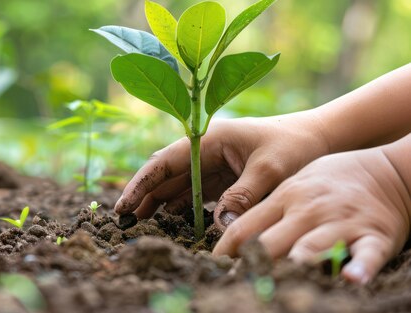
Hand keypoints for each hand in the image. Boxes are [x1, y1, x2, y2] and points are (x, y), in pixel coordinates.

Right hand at [114, 111, 329, 227]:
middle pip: (164, 176)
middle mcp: (204, 151)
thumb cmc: (295, 147)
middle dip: (143, 197)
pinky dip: (178, 208)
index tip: (123, 205)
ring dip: (157, 204)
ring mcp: (211, 165)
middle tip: (123, 222)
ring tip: (139, 225)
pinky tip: (168, 222)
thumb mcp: (272, 169)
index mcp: (209, 139)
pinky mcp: (221, 179)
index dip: (141, 184)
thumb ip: (244, 195)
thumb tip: (220, 224)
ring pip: (175, 186)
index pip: (165, 162)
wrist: (319, 140)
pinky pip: (192, 194)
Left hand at [212, 147, 410, 283]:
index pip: (245, 228)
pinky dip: (360, 267)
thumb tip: (234, 235)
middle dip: (250, 266)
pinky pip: (366, 254)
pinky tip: (351, 278)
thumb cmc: (332, 180)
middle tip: (235, 285)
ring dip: (294, 265)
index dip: (225, 251)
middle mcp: (308, 211)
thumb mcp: (295, 184)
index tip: (214, 268)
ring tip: (280, 284)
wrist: (387, 170)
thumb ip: (269, 209)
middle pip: (270, 243)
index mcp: (286, 198)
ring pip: (311, 247)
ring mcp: (341, 222)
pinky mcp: (374, 235)